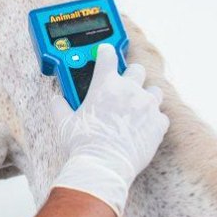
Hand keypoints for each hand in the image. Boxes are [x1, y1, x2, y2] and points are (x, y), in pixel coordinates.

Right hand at [51, 44, 169, 216]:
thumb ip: (60, 108)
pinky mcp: (158, 123)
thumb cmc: (83, 143)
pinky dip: (153, 119)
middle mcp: (129, 90)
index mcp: (105, 85)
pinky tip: (143, 127)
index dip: (105, 52)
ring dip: (146, 95)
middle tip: (123, 86)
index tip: (106, 52)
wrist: (105, 164)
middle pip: (136, 70)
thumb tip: (55, 101)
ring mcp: (147, 105)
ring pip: (154, 90)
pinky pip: (160, 115)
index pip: (107, 56)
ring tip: (136, 108)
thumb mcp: (65, 123)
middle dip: (130, 76)